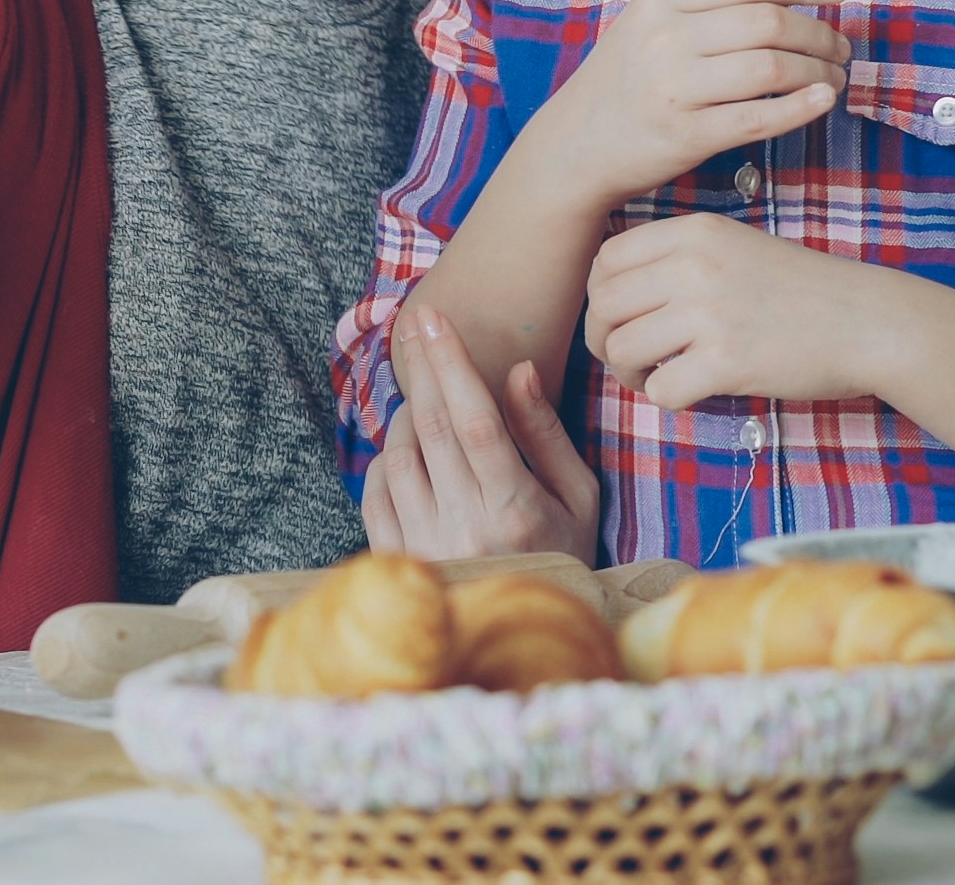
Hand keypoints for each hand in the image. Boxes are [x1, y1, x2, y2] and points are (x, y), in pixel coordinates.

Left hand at [363, 308, 602, 565]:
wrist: (528, 635)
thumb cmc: (563, 553)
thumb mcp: (579, 496)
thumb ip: (545, 434)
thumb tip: (520, 370)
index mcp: (516, 511)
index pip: (476, 422)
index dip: (453, 365)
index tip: (436, 319)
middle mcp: (465, 529)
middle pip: (433, 428)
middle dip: (423, 367)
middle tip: (416, 324)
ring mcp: (426, 548)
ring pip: (398, 456)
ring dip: (406, 414)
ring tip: (424, 399)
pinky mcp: (398, 561)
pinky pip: (375, 493)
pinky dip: (385, 460)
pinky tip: (406, 450)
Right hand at [514, 0, 850, 209]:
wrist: (573, 147)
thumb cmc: (624, 82)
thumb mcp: (648, 25)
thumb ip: (705, 6)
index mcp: (660, 0)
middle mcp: (665, 38)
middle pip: (769, 23)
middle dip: (820, 33)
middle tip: (841, 47)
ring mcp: (674, 88)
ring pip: (772, 69)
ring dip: (818, 71)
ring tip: (834, 76)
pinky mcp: (685, 135)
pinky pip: (759, 118)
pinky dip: (802, 107)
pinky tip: (824, 100)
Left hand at [581, 214, 901, 410]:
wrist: (868, 321)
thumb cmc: (802, 290)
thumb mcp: (736, 246)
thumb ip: (678, 258)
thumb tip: (611, 290)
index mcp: (695, 231)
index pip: (606, 260)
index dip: (600, 295)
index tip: (620, 317)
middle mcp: (695, 265)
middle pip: (603, 306)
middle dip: (605, 339)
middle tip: (631, 357)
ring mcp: (709, 313)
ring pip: (622, 349)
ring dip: (631, 374)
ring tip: (658, 376)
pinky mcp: (726, 362)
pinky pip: (660, 389)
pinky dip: (666, 399)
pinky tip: (690, 391)